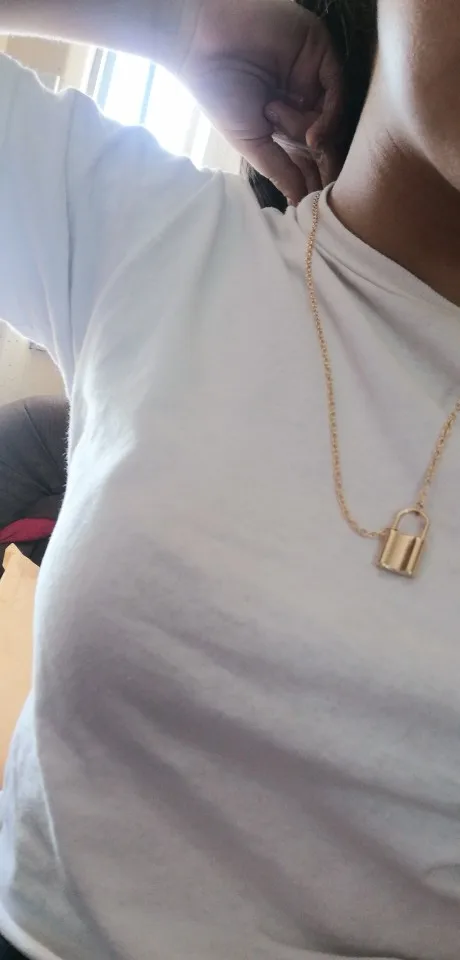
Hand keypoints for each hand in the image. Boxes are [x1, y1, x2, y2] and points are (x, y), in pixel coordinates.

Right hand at [181, 0, 343, 203]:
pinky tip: (314, 135)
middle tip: (327, 189)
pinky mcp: (319, 52)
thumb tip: (299, 202)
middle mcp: (300, 99)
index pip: (308, 154)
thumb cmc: (218, 93)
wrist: (203, 40)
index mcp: (282, 122)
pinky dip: (330, 116)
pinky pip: (337, 89)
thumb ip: (279, 169)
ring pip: (333, 116)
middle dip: (325, 162)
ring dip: (316, 136)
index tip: (319, 204)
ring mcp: (311, 76)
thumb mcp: (250, 141)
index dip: (314, 177)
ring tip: (300, 141)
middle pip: (328, 136)